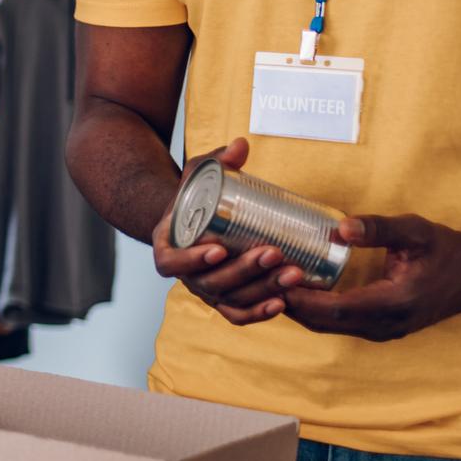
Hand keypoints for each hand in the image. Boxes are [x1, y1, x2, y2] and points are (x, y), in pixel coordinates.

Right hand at [152, 138, 304, 325]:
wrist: (197, 222)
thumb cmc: (196, 199)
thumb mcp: (197, 177)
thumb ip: (214, 161)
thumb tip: (241, 146)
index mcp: (167, 247)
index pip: (171, 263)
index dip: (192, 261)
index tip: (219, 249)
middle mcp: (185, 275)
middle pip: (210, 283)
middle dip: (244, 271)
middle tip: (273, 252)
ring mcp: (206, 290)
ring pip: (231, 299)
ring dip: (262, 289)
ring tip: (292, 273)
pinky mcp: (225, 301)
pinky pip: (238, 315)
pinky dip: (258, 313)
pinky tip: (281, 303)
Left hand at [284, 213, 460, 341]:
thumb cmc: (446, 250)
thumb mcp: (416, 231)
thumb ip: (380, 229)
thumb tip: (342, 227)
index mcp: (393, 304)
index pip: (334, 310)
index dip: (299, 298)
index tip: (270, 281)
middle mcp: (385, 326)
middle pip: (323, 323)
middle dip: (289, 304)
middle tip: (257, 282)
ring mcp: (382, 331)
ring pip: (327, 327)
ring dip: (298, 309)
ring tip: (268, 285)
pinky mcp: (380, 328)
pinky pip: (338, 324)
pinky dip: (314, 311)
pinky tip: (296, 290)